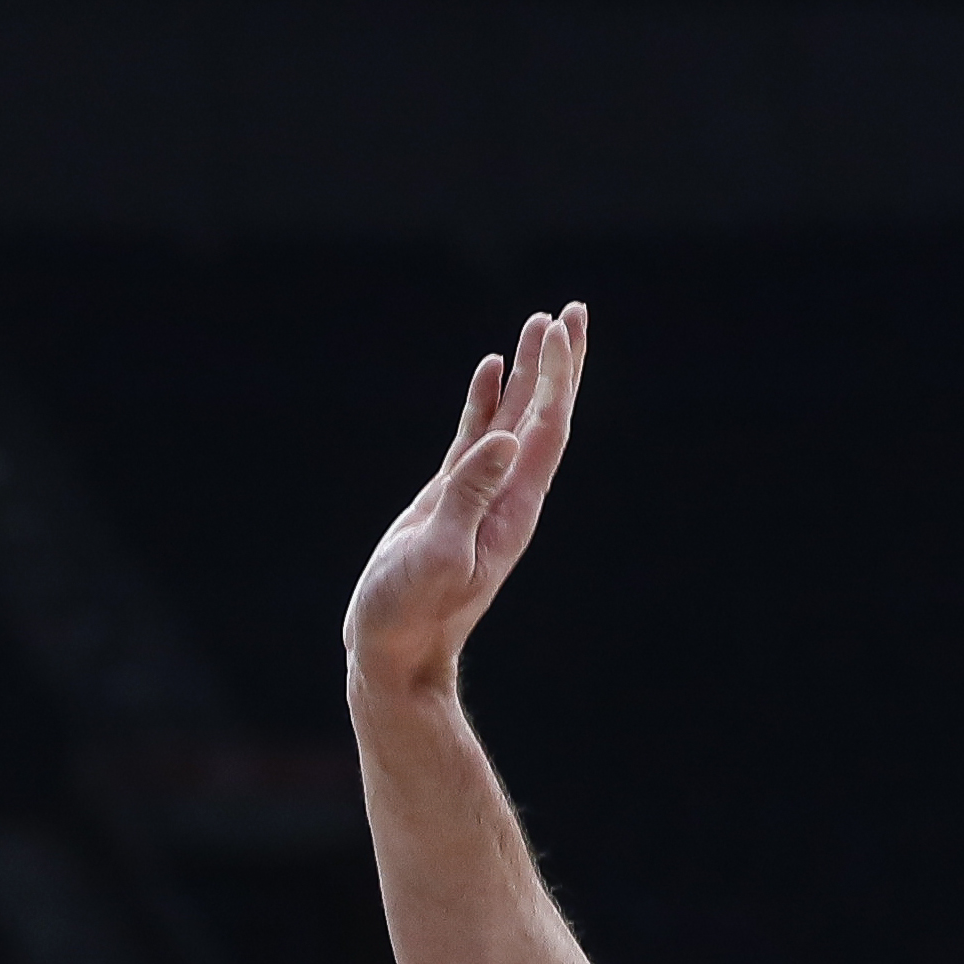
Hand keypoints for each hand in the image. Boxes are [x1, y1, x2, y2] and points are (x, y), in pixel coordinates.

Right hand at [344, 304, 586, 698]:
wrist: (392, 651)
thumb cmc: (410, 614)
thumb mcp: (440, 555)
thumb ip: (471, 497)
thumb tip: (507, 440)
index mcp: (515, 507)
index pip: (547, 428)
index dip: (557, 377)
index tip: (558, 330)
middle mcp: (508, 496)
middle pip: (543, 416)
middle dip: (560, 364)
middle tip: (570, 311)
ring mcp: (480, 496)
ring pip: (512, 420)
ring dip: (528, 374)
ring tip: (537, 325)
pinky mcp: (448, 500)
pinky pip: (476, 437)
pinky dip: (487, 400)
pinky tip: (489, 369)